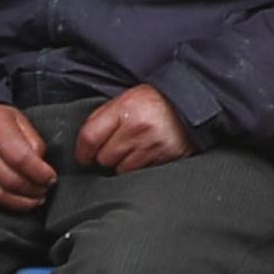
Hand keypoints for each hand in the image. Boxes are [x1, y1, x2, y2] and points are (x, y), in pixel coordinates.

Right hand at [0, 102, 58, 208]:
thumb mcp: (17, 118)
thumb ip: (33, 140)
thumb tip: (41, 164)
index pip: (21, 159)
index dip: (40, 173)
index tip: (51, 178)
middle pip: (12, 181)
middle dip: (34, 190)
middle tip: (45, 189)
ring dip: (21, 203)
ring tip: (36, 200)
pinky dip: (5, 205)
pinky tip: (18, 203)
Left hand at [74, 84, 188, 172]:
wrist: (192, 103)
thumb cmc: (155, 101)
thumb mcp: (127, 99)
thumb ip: (104, 118)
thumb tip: (84, 145)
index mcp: (125, 108)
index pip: (89, 138)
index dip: (82, 152)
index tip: (84, 156)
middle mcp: (138, 128)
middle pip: (104, 158)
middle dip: (106, 156)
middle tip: (119, 146)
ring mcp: (152, 145)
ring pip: (121, 169)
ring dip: (123, 163)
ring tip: (136, 149)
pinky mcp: (165, 159)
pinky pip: (140, 174)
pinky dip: (140, 168)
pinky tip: (147, 154)